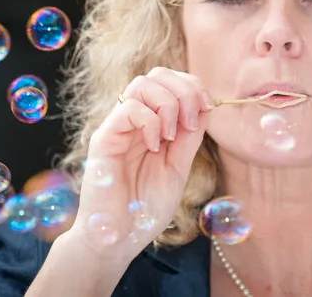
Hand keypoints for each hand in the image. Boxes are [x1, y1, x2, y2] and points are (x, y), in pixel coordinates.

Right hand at [68, 67, 213, 259]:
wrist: (120, 238)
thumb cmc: (145, 207)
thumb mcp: (179, 167)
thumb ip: (190, 137)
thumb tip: (206, 105)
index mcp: (152, 123)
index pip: (171, 81)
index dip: (193, 85)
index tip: (207, 107)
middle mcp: (134, 119)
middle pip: (157, 74)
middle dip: (184, 89)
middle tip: (190, 124)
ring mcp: (118, 127)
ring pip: (141, 83)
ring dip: (168, 104)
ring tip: (171, 136)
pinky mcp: (104, 138)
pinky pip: (128, 108)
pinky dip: (150, 122)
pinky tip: (155, 146)